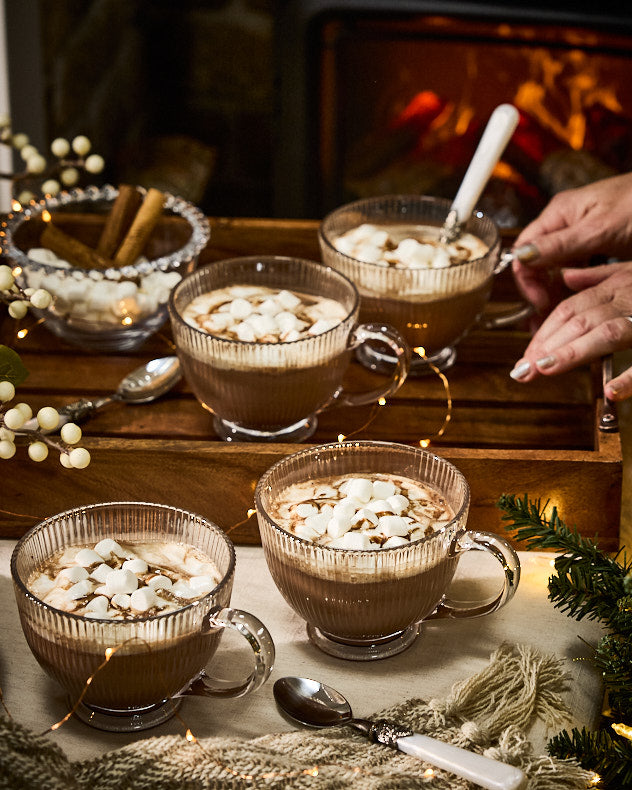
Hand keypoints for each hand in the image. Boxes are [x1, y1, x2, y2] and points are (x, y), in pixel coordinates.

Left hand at [509, 261, 631, 400]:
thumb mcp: (630, 273)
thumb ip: (598, 277)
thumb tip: (567, 278)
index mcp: (615, 286)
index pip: (568, 310)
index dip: (543, 334)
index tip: (525, 358)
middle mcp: (627, 299)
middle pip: (580, 321)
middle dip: (547, 346)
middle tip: (523, 370)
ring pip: (606, 333)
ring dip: (573, 352)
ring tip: (544, 369)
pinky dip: (629, 378)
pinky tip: (610, 391)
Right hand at [512, 173, 631, 314]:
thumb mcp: (600, 229)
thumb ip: (560, 244)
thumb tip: (522, 256)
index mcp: (559, 214)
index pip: (524, 251)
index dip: (527, 281)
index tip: (540, 303)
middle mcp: (564, 224)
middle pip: (536, 263)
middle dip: (537, 291)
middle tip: (544, 318)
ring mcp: (580, 234)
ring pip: (554, 268)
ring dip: (553, 292)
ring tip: (555, 318)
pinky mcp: (596, 244)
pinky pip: (574, 269)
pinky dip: (571, 286)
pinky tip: (575, 302)